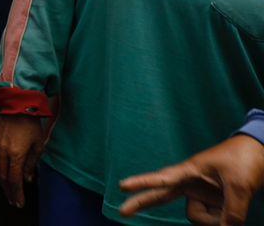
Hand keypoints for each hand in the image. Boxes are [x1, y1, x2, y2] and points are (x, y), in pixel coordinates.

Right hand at [0, 115, 46, 206]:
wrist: (18, 105)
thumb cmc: (31, 125)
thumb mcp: (37, 145)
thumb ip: (31, 164)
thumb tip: (27, 179)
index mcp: (15, 154)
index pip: (14, 179)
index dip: (16, 193)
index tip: (19, 203)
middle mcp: (3, 151)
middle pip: (2, 177)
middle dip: (8, 191)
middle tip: (13, 201)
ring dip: (5, 179)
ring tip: (12, 188)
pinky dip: (4, 166)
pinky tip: (9, 169)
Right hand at [121, 134, 263, 224]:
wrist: (260, 152)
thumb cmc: (244, 160)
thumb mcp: (240, 186)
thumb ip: (231, 213)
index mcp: (190, 171)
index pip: (163, 178)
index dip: (142, 183)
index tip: (123, 186)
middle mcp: (190, 183)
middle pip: (161, 195)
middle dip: (142, 203)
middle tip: (122, 213)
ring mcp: (200, 193)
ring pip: (198, 217)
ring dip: (215, 218)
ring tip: (232, 203)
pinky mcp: (211, 202)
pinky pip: (212, 220)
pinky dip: (222, 221)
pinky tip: (231, 211)